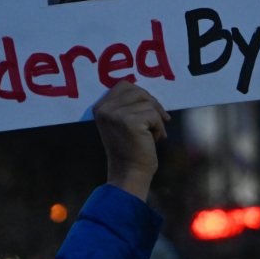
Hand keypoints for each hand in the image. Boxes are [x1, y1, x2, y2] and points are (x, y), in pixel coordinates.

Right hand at [92, 81, 169, 201]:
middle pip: (138, 91)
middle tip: (158, 121)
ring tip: (151, 135)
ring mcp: (116, 114)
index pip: (124, 85)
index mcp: (100, 107)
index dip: (141, 95)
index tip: (150, 110)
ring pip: (148, 103)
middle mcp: (105, 109)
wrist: (129, 173)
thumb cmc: (130, 148)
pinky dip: (159, 128)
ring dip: (156, 119)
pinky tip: (154, 140)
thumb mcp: (122, 122)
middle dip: (152, 105)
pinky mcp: (130, 122)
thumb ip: (127, 104)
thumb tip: (147, 91)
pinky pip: (154, 115)